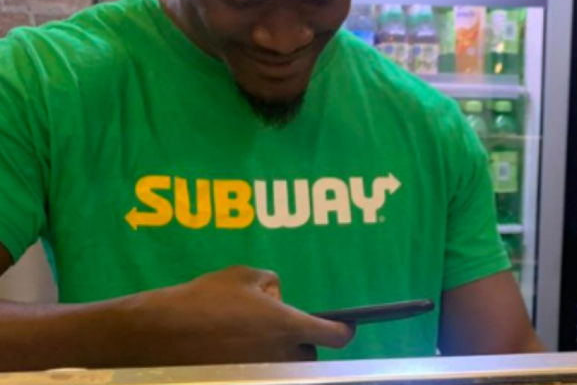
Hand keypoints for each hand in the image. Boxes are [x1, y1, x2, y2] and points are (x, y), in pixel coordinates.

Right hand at [130, 266, 353, 365]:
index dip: (342, 331)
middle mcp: (282, 357)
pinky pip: (262, 377)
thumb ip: (272, 284)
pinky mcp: (245, 384)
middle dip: (299, 345)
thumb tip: (278, 299)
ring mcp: (264, 377)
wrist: (159, 336)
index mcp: (287, 325)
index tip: (344, 328)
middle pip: (309, 357)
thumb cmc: (202, 301)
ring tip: (247, 343)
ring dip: (278, 359)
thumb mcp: (242, 276)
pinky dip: (256, 369)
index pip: (335, 336)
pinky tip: (233, 354)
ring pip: (287, 371)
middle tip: (272, 333)